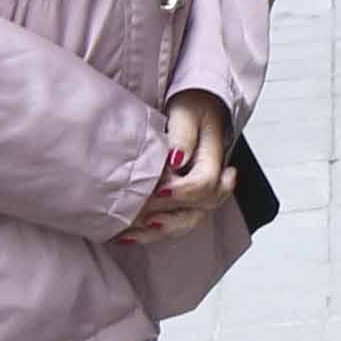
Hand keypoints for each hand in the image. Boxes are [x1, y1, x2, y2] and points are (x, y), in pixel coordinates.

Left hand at [122, 93, 234, 243]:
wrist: (199, 104)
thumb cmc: (193, 104)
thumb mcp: (188, 112)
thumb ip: (183, 135)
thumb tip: (176, 159)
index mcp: (213, 158)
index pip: (204, 185)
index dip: (181, 192)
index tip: (158, 191)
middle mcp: (211, 181)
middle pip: (197, 211)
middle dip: (166, 217)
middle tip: (137, 217)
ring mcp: (199, 193)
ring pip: (185, 222)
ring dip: (156, 231)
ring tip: (127, 235)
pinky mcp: (185, 198)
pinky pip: (174, 221)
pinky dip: (151, 232)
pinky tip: (127, 236)